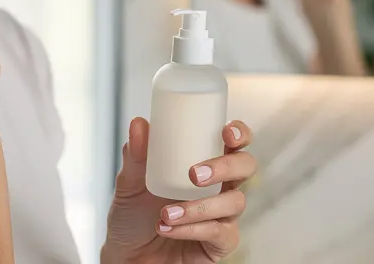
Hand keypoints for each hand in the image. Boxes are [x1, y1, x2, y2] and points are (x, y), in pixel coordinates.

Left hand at [102, 118, 255, 263]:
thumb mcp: (129, 184)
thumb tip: (138, 124)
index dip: (240, 133)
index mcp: (205, 163)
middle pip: (246, 166)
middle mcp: (220, 187)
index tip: (226, 132)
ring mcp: (223, 215)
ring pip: (235, 202)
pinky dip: (192, 229)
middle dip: (226, 166)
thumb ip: (136, 156)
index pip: (235, 142)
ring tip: (165, 213)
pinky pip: (220, 232)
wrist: (127, 257)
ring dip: (199, 206)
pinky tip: (167, 228)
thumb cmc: (133, 217)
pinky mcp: (221, 243)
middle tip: (195, 174)